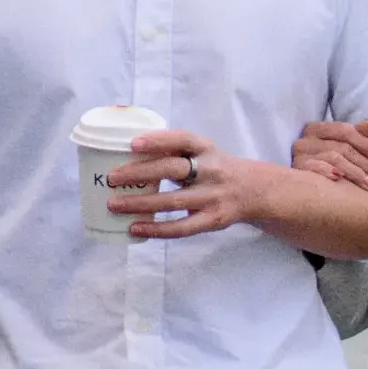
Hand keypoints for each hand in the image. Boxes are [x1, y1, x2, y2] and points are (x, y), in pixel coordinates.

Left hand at [107, 128, 264, 240]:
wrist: (254, 190)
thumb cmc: (216, 168)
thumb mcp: (203, 152)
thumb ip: (176, 153)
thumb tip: (128, 155)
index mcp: (206, 148)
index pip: (182, 139)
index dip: (158, 140)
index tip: (133, 144)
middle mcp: (211, 170)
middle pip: (173, 170)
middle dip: (140, 173)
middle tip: (112, 177)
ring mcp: (213, 197)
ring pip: (172, 201)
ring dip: (140, 204)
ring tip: (114, 204)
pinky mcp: (212, 220)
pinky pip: (181, 227)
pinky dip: (155, 229)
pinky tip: (134, 228)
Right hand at [293, 116, 367, 192]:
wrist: (302, 191)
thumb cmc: (328, 166)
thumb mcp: (343, 148)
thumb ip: (357, 135)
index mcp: (317, 129)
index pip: (345, 131)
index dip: (364, 143)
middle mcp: (306, 139)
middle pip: (341, 146)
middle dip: (362, 161)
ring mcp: (300, 154)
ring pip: (334, 158)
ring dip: (354, 172)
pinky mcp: (297, 169)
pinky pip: (315, 168)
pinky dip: (328, 171)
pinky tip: (340, 178)